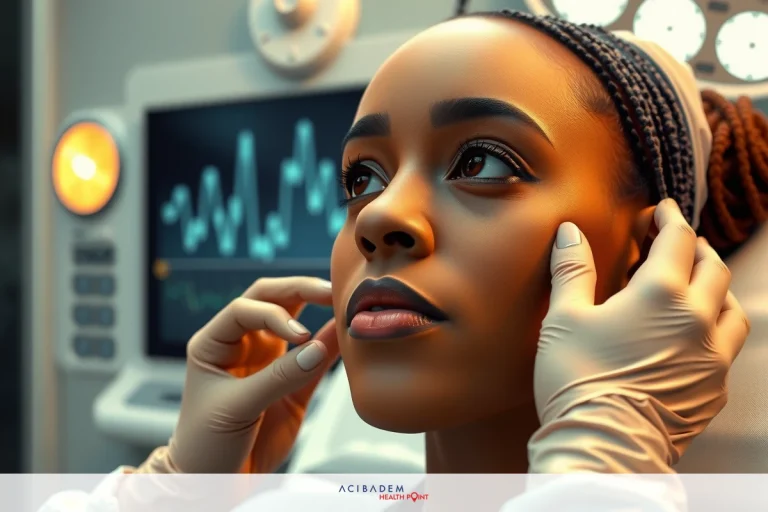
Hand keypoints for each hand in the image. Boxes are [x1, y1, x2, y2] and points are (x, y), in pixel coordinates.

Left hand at [138, 276, 338, 473]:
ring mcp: (269, 361)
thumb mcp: (235, 407)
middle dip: (300, 290)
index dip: (274, 314)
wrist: (214, 483)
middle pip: (272, 300)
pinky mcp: (292, 384)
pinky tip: (345, 334)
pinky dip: (331, 344)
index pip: (245, 309)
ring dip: (318, 309)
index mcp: (215, 342)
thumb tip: (317, 348)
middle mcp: (243, 345)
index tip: (298, 334)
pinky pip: (315, 357)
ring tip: (343, 302)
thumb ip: (277, 378)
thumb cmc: (205, 444)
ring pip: (297, 320)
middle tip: (328, 291)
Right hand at [530, 199, 750, 471]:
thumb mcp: (564, 318)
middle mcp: (698, 319)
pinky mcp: (714, 389)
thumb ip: (572, 270)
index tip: (661, 210)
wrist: (604, 446)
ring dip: (716, 287)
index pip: (678, 240)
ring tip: (697, 285)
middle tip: (678, 242)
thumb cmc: (578, 378)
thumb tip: (570, 231)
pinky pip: (728, 348)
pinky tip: (696, 336)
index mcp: (660, 294)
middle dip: (696, 247)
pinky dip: (717, 328)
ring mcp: (713, 357)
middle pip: (713, 268)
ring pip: (733, 307)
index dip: (669, 219)